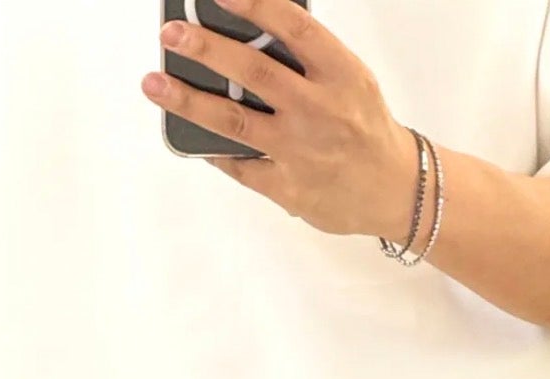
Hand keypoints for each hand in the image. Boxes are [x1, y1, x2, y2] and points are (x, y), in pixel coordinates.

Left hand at [144, 0, 418, 240]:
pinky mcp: (287, 188)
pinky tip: (191, 134)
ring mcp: (300, 151)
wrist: (394, 189)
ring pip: (235, 122)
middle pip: (254, 73)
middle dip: (207, 50)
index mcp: (340, 74)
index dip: (255, 5)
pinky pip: (239, 166)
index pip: (294, 28)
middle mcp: (318, 110)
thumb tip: (245, 36)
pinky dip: (213, 149)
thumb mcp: (349, 78)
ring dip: (190, 101)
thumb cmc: (364, 126)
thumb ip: (306, 59)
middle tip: (171, 35)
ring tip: (156, 85)